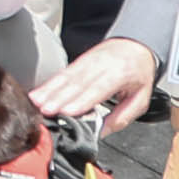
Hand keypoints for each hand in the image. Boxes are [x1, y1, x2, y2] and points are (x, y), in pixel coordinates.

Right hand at [35, 35, 160, 132]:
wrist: (137, 46)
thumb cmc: (139, 74)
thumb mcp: (140, 98)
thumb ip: (122, 117)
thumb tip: (101, 132)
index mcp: (120, 74)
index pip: (98, 89)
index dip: (82, 100)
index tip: (67, 111)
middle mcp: (101, 65)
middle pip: (78, 83)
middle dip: (59, 97)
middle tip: (45, 110)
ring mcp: (88, 61)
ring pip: (66, 77)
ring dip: (49, 90)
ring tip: (37, 102)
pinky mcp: (79, 61)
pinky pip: (62, 73)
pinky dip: (49, 84)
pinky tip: (38, 93)